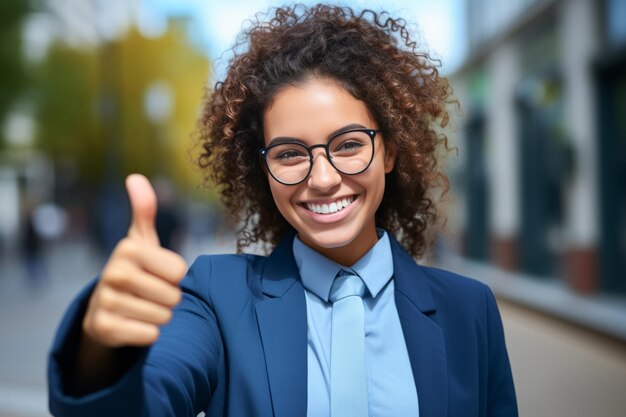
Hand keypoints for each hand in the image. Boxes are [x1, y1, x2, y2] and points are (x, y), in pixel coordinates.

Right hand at [82, 174, 187, 346]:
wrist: (104, 308)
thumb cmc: (134, 270)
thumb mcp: (141, 240)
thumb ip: (144, 211)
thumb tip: (136, 177)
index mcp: (128, 249)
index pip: (180, 271)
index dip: (175, 276)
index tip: (157, 274)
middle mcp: (113, 273)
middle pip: (174, 296)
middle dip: (168, 299)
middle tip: (150, 293)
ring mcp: (106, 301)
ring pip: (163, 317)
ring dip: (159, 316)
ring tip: (141, 307)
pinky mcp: (104, 328)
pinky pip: (149, 335)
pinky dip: (148, 334)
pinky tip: (133, 324)